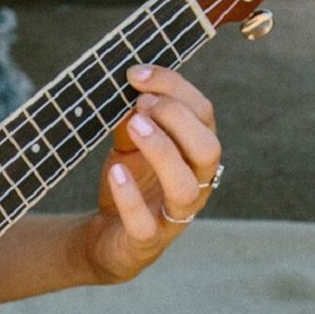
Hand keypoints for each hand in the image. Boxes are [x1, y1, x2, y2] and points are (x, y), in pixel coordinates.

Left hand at [82, 64, 220, 282]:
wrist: (106, 236)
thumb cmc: (128, 182)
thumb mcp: (129, 143)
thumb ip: (134, 117)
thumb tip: (130, 85)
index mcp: (195, 154)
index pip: (202, 114)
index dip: (174, 88)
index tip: (136, 73)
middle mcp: (195, 184)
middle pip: (207, 148)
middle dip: (177, 118)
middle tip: (141, 103)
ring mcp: (174, 216)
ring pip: (185, 186)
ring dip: (162, 151)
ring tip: (135, 126)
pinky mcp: (147, 240)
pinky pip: (146, 223)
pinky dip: (131, 196)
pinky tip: (116, 171)